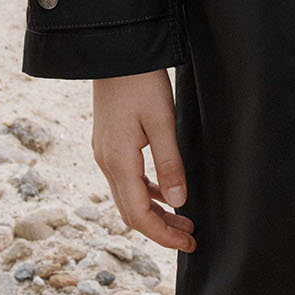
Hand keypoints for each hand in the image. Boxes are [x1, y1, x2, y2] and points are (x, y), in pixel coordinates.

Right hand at [91, 70, 195, 253]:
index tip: (188, 243)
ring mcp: (104, 152)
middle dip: (161, 229)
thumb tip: (180, 203)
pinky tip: (166, 193)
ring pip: (128, 197)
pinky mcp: (108, 143)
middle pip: (131, 211)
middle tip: (190, 237)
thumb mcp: (162, 121)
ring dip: (155, 212)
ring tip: (184, 220)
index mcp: (118, 161)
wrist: (114, 50)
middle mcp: (106, 162)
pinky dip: (147, 192)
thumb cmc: (140, 81)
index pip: (139, 215)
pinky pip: (127, 179)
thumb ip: (170, 164)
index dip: (163, 235)